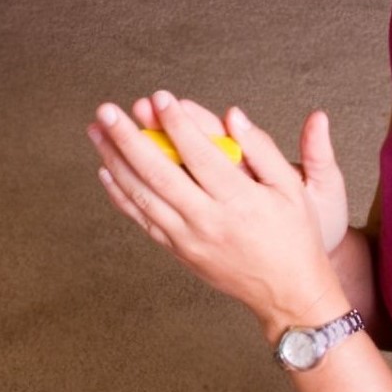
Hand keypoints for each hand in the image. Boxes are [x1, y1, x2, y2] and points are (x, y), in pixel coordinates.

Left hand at [87, 90, 350, 332]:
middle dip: (129, 139)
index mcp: (240, 201)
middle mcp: (209, 221)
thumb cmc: (294, 236)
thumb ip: (262, 149)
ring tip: (96, 132)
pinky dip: (121, 195)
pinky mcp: (178, 251)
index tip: (159, 97)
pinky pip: (143, 219)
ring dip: (115, 161)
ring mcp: (189, 239)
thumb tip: (233, 116)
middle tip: (107, 111)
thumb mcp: (293, 189)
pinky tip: (106, 170)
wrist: (287, 294)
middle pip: (160, 174)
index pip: (201, 155)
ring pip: (143, 196)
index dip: (178, 124)